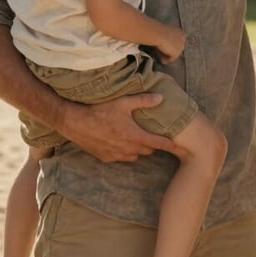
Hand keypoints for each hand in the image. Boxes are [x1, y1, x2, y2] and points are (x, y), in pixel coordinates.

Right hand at [59, 94, 175, 161]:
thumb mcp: (123, 102)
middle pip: (148, 151)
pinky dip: (126, 152)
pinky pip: (122, 158)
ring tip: (141, 139)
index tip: (180, 147)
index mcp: (134, 135)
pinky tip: (123, 143)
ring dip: (140, 149)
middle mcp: (127, 148)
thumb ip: (143, 101)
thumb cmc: (99, 110)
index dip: (171, 145)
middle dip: (155, 145)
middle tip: (158, 138)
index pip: (158, 143)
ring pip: (135, 156)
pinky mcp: (106, 158)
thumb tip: (161, 98)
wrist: (74, 122)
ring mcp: (116, 155)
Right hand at [155, 26, 185, 63]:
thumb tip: (163, 41)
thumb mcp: (165, 32)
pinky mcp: (176, 53)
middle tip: (164, 53)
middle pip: (178, 47)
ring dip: (169, 56)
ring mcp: (180, 47)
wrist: (159, 34)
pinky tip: (162, 61)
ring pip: (175, 53)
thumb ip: (167, 37)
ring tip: (162, 58)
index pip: (178, 40)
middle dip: (172, 51)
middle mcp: (183, 40)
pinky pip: (172, 59)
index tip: (166, 47)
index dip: (172, 44)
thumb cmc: (160, 31)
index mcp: (181, 33)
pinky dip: (167, 60)